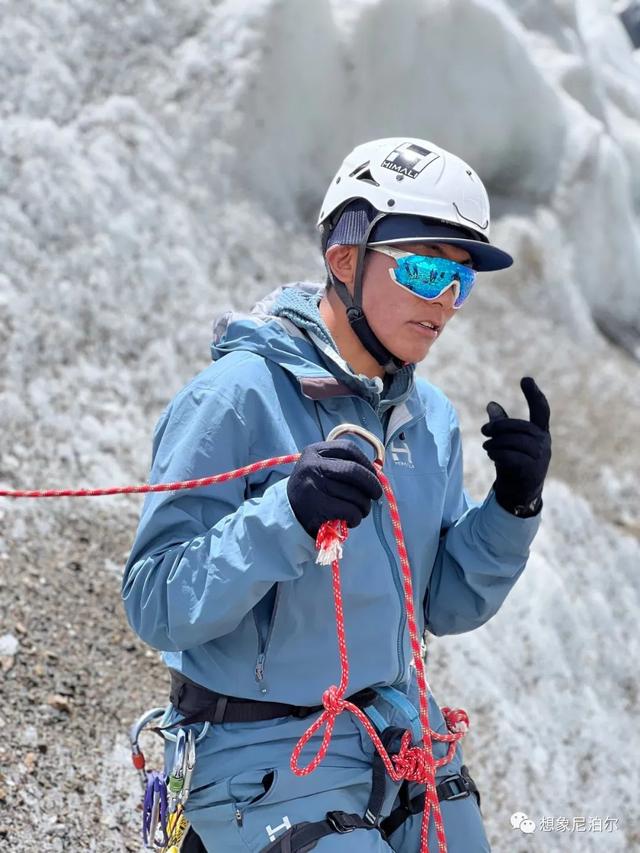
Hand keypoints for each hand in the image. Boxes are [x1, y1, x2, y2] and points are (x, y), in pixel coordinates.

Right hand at [287, 439, 382, 538]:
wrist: (287, 513)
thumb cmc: (312, 490)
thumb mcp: (320, 469)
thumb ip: (342, 465)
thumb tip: (377, 471)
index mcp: (314, 451)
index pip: (348, 449)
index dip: (366, 461)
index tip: (374, 474)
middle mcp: (312, 465)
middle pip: (354, 471)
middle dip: (372, 484)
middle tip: (377, 494)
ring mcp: (313, 485)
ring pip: (355, 494)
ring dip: (364, 506)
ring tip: (360, 511)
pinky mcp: (316, 506)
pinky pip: (349, 510)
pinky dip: (356, 517)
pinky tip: (352, 520)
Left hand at [480, 377, 550, 516]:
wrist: (519, 494)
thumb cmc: (513, 463)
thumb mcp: (507, 442)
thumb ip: (502, 425)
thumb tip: (491, 405)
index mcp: (541, 433)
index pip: (541, 410)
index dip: (534, 395)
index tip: (525, 379)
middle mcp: (544, 444)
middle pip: (521, 426)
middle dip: (500, 426)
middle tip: (484, 430)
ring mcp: (540, 458)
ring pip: (514, 442)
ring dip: (496, 443)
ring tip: (487, 446)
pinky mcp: (531, 471)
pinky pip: (511, 456)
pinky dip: (497, 453)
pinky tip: (492, 454)